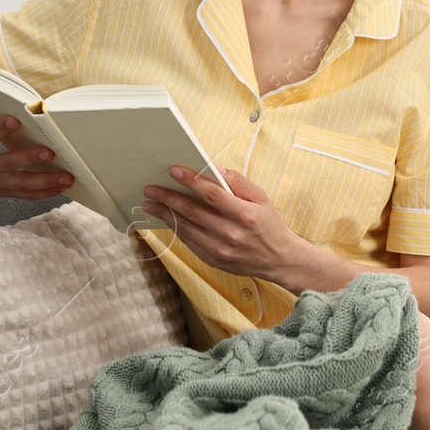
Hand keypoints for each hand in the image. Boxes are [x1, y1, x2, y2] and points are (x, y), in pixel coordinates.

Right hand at [0, 105, 75, 199]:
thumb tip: (14, 98)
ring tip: (66, 177)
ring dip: (45, 181)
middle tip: (50, 152)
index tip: (15, 120)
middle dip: (30, 159)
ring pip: (21, 184)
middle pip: (8, 164)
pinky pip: (24, 194)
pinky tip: (60, 188)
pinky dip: (43, 193)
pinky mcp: (0, 191)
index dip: (0, 129)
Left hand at [140, 165, 301, 278]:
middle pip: (192, 212)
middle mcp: (230, 234)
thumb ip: (238, 181)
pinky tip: (167, 218)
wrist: (278, 259)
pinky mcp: (213, 260)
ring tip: (151, 203)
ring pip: (185, 228)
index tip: (174, 171)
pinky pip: (188, 242)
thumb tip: (213, 169)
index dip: (191, 181)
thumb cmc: (269, 224)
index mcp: (244, 214)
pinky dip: (176, 229)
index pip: (211, 194)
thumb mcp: (261, 197)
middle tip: (151, 189)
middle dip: (168, 198)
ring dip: (165, 214)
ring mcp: (220, 250)